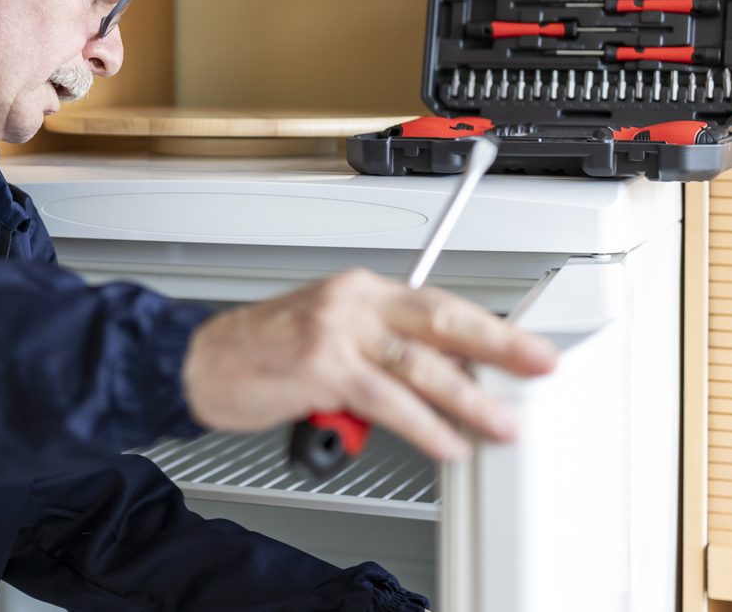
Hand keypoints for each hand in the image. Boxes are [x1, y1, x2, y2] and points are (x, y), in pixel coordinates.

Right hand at [180, 268, 557, 460]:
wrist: (194, 361)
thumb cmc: (255, 352)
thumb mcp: (325, 334)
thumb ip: (377, 349)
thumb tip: (434, 377)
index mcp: (357, 288)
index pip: (436, 301)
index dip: (485, 325)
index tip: (522, 343)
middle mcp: (352, 301)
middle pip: (441, 319)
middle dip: (499, 343)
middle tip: (538, 361)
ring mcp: (336, 332)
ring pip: (421, 364)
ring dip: (468, 399)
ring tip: (499, 423)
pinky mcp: (322, 367)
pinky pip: (387, 400)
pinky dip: (423, 426)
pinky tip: (445, 443)